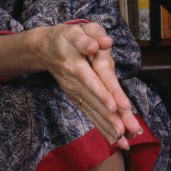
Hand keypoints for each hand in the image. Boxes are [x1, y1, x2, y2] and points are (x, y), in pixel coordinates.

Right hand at [37, 23, 134, 148]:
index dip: (102, 92)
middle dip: (109, 116)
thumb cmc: (67, 37)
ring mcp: (74, 91)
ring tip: (123, 140)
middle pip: (94, 100)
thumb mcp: (77, 30)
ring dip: (107, 126)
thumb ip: (89, 36)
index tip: (115, 106)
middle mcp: (74, 81)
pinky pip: (89, 114)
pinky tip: (114, 140)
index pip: (91, 79)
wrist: (45, 48)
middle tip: (125, 131)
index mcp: (76, 62)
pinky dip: (101, 127)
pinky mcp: (76, 98)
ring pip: (92, 110)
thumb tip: (103, 42)